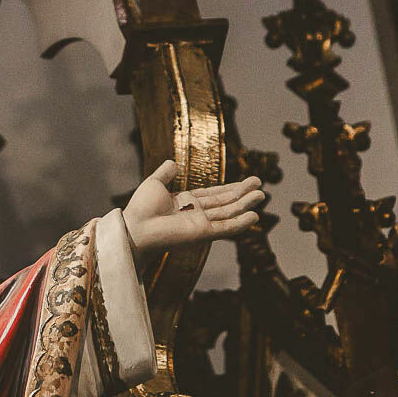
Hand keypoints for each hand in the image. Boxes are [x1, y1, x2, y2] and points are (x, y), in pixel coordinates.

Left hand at [121, 160, 265, 258]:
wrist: (136, 227)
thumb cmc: (141, 208)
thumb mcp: (154, 183)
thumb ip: (166, 173)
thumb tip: (174, 162)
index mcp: (186, 202)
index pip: (214, 194)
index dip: (231, 188)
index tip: (247, 182)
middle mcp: (196, 213)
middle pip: (225, 202)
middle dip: (243, 193)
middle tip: (260, 184)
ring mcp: (201, 224)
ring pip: (229, 213)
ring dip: (245, 204)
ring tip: (261, 195)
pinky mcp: (203, 233)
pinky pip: (225, 228)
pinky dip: (240, 223)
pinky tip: (254, 216)